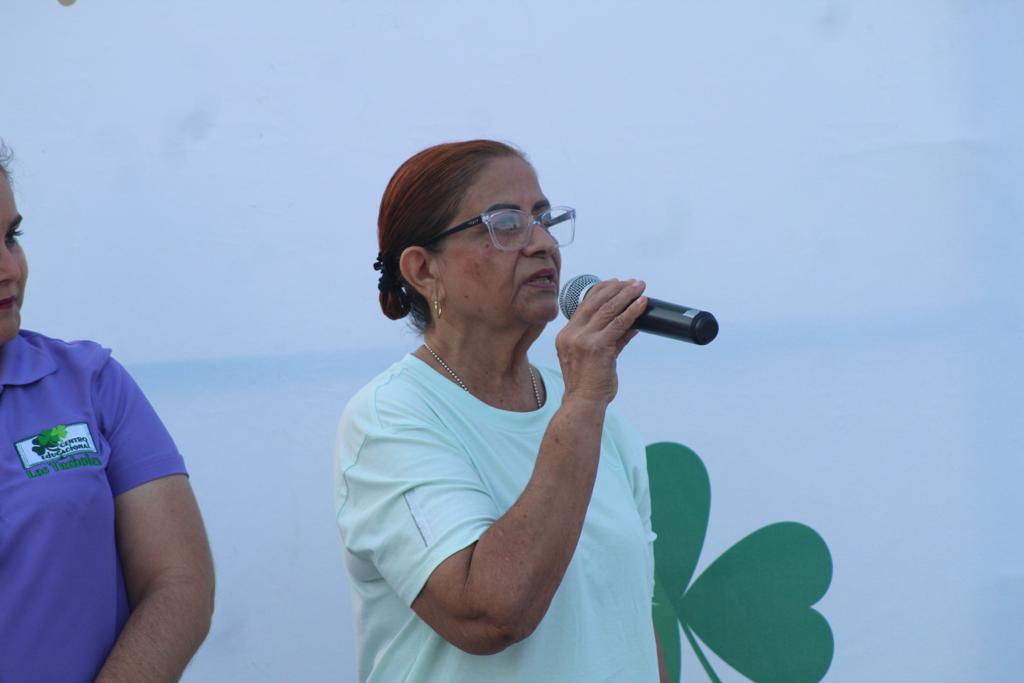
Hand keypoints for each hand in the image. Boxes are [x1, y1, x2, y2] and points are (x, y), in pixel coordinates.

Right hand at [555, 278, 646, 404]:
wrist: (583, 403)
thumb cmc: (589, 384)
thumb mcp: (597, 357)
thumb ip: (612, 339)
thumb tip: (631, 325)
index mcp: (566, 335)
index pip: (584, 304)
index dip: (602, 290)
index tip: (617, 283)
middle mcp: (571, 334)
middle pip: (595, 301)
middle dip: (616, 288)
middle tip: (633, 282)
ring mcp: (582, 339)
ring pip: (608, 309)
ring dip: (626, 295)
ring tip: (640, 286)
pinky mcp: (597, 346)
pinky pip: (618, 323)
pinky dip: (632, 311)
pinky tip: (642, 303)